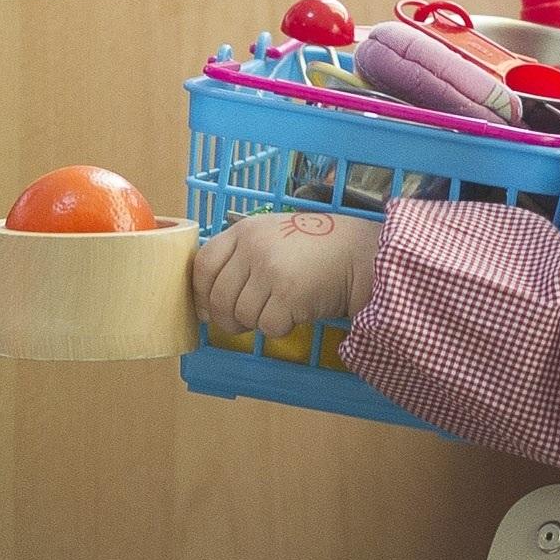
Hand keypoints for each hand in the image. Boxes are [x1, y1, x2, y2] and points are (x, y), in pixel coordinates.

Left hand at [192, 211, 379, 341]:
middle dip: (227, 318)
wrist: (359, 255)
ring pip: (242, 315)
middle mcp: (254, 248)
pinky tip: (295, 313)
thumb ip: (240, 258)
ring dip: (258, 322)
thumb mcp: (273, 237)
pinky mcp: (288, 295)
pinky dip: (280, 328)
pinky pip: (268, 326)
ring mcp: (270, 271)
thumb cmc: (315, 250)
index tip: (207, 306)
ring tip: (278, 310)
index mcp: (245, 231)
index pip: (203, 264)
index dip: (200, 291)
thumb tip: (205, 306)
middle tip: (245, 321)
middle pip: (218, 297)